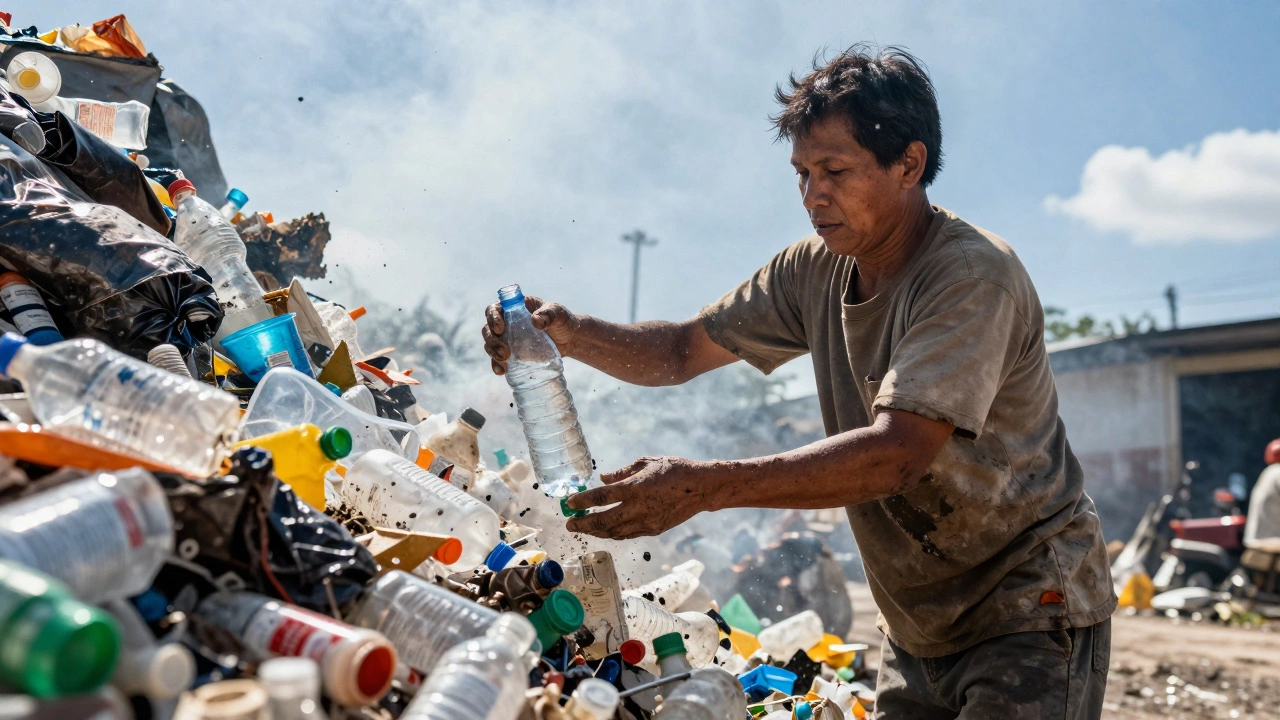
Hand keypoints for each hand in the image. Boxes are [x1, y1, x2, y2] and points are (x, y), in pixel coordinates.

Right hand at [482, 296, 578, 374]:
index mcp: (514, 308)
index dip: (492, 318)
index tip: (500, 328)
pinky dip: (496, 364)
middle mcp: (507, 322)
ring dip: (492, 353)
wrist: (569, 340)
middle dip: (492, 340)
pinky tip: (501, 371)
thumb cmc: (562, 321)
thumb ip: (548, 314)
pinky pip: (498, 359)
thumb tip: (535, 321)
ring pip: (490, 344)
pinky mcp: (512, 353)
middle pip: (488, 329)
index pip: (494, 309)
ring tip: (504, 360)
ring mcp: (508, 338)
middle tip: (504, 352)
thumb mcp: (558, 314)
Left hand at [565, 456, 721, 538]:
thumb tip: (603, 479)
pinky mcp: (654, 530)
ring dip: (596, 531)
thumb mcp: (647, 463)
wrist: (701, 488)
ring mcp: (647, 521)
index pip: (602, 497)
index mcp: (636, 487)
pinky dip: (613, 534)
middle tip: (569, 524)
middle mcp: (639, 507)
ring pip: (614, 532)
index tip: (569, 503)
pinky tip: (604, 531)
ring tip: (583, 529)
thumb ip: (622, 472)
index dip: (583, 501)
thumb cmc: (674, 469)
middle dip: (583, 524)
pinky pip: (627, 535)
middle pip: (604, 521)